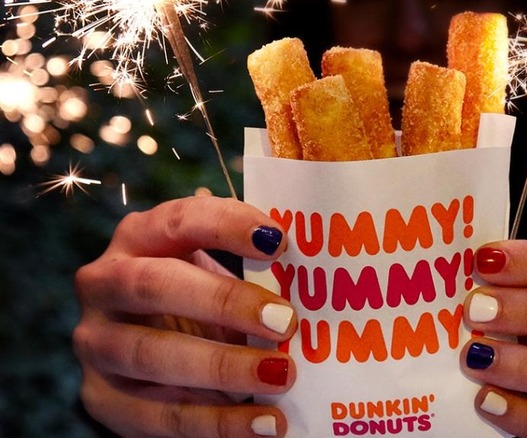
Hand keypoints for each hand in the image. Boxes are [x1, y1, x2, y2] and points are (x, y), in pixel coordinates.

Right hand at [73, 196, 296, 436]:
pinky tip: (265, 423)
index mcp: (139, 238)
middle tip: (286, 321)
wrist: (150, 359)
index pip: (178, 220)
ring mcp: (95, 342)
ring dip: (224, 367)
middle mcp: (105, 283)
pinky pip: (158, 415)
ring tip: (282, 376)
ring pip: (152, 353)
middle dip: (225, 301)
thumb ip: (251, 276)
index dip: (227, 225)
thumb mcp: (218, 279)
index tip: (279, 241)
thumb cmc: (199, 305)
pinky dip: (217, 422)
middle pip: (155, 284)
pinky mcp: (101, 397)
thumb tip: (312, 285)